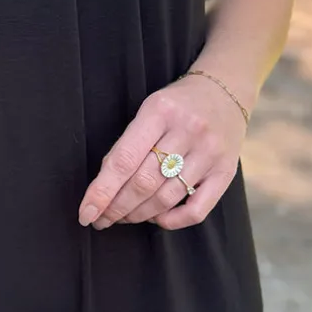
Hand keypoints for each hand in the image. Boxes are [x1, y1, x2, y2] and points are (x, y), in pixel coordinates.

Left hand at [77, 73, 248, 230]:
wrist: (225, 90)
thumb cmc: (176, 105)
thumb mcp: (148, 109)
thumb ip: (128, 144)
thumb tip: (103, 188)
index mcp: (160, 111)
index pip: (123, 160)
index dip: (101, 192)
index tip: (86, 213)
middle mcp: (188, 130)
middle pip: (143, 183)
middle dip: (116, 208)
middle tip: (101, 219)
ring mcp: (210, 152)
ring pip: (165, 199)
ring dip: (138, 215)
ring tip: (123, 218)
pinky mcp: (226, 171)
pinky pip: (197, 210)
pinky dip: (171, 221)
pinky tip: (156, 218)